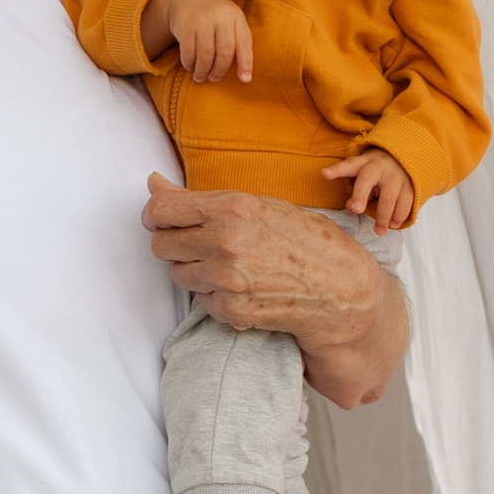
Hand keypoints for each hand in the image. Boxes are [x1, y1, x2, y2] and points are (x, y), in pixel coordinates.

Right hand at [141, 0, 254, 82]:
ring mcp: (202, 21)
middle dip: (219, 71)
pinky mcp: (185, 26)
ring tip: (201, 77)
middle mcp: (221, 17)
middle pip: (224, 53)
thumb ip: (238, 40)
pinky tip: (190, 66)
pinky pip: (189, 53)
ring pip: (206, 56)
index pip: (244, 43)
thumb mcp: (230, 20)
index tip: (245, 80)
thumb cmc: (213, 15)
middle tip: (214, 78)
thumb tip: (245, 75)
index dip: (246, 63)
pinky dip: (189, 64)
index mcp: (236, 16)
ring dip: (203, 71)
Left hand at [142, 177, 409, 406]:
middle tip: (203, 244)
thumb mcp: (257, 206)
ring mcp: (226, 278)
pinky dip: (214, 295)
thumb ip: (202, 199)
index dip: (155, 215)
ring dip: (196, 271)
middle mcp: (224, 241)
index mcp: (231, 207)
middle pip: (161, 245)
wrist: (339, 288)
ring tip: (230, 266)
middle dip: (176, 244)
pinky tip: (243, 287)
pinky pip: (200, 300)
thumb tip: (153, 183)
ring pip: (178, 274)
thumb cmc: (303, 240)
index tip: (162, 220)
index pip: (160, 210)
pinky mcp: (230, 310)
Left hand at [325, 147, 416, 230]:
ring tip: (379, 230)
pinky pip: (406, 201)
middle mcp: (378, 167)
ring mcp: (396, 175)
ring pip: (390, 195)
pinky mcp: (410, 184)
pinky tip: (394, 225)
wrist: (401, 158)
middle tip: (356, 210)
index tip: (324, 174)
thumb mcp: (361, 175)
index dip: (336, 170)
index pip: (347, 166)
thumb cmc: (374, 172)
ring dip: (384, 215)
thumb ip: (355, 190)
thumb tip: (352, 207)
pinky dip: (400, 215)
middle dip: (361, 195)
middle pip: (368, 180)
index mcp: (362, 163)